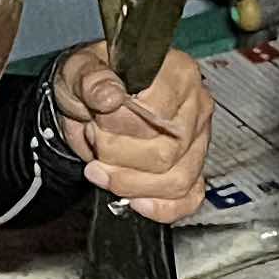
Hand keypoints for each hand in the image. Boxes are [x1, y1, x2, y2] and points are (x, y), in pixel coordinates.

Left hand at [58, 44, 213, 222]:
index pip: (158, 113)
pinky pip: (189, 199)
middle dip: (118, 156)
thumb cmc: (92, 82)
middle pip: (167, 153)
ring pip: (177, 181)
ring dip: (130, 184)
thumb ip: (92, 79)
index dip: (121, 124)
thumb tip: (110, 96)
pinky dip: (161, 208)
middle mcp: (196, 106)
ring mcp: (199, 140)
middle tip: (96, 141)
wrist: (87, 103)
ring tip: (102, 167)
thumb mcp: (80, 69)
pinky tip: (135, 202)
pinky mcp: (193, 169)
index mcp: (177, 73)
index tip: (97, 119)